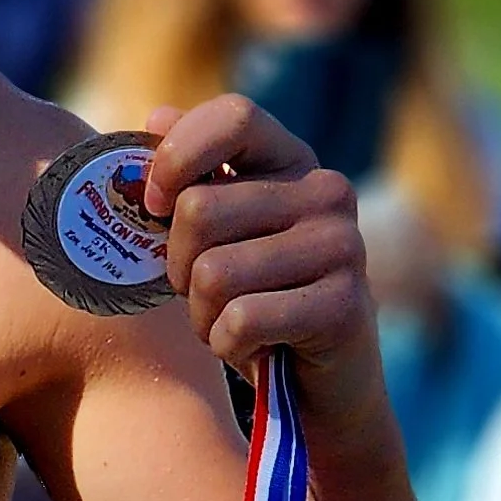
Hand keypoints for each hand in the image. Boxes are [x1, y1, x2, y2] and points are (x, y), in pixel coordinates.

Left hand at [142, 97, 384, 442]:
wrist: (316, 385)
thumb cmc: (253, 300)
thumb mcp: (218, 236)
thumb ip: (190, 178)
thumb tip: (156, 115)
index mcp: (292, 160)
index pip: (234, 116)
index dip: (179, 156)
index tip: (155, 205)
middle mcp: (326, 192)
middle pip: (201, 210)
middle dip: (178, 265)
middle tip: (201, 292)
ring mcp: (343, 246)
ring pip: (213, 273)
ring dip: (201, 314)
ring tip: (229, 321)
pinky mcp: (345, 306)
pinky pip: (240, 320)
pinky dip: (226, 343)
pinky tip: (251, 346)